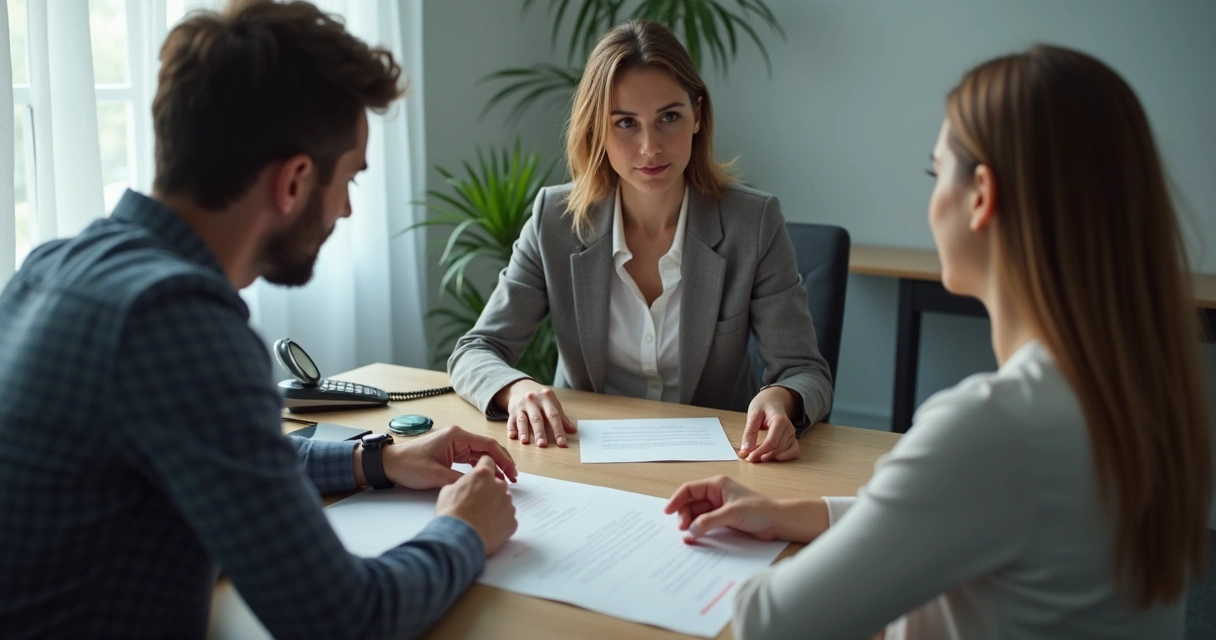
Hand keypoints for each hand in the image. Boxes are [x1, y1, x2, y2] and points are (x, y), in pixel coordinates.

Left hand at [383, 425, 517, 489]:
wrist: (389, 464)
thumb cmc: (409, 465)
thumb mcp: (437, 476)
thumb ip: (461, 479)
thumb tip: (480, 485)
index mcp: (457, 436)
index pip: (488, 445)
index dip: (503, 459)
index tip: (512, 473)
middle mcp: (458, 437)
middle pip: (487, 448)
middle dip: (501, 463)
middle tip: (513, 479)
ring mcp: (455, 444)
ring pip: (481, 454)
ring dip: (492, 466)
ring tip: (504, 480)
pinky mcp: (451, 452)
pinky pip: (471, 458)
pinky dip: (481, 467)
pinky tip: (488, 477)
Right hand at [435, 456, 517, 555]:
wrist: (458, 539)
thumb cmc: (451, 513)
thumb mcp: (448, 490)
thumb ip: (463, 483)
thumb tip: (466, 486)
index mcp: (483, 475)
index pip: (488, 461)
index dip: (482, 467)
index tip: (480, 474)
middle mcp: (499, 486)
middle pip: (497, 483)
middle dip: (488, 491)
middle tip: (476, 503)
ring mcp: (508, 504)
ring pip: (503, 501)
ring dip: (495, 506)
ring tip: (481, 518)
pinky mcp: (512, 521)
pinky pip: (507, 518)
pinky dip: (500, 522)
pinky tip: (488, 528)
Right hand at [497, 379, 576, 446]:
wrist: (521, 386)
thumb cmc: (541, 398)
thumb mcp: (552, 403)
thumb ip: (562, 418)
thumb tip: (573, 431)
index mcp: (546, 398)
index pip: (553, 415)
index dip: (558, 430)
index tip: (561, 443)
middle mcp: (533, 400)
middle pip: (537, 418)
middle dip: (539, 432)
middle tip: (542, 444)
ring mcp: (521, 405)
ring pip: (522, 420)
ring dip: (524, 431)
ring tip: (525, 442)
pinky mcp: (512, 411)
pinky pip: (511, 420)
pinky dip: (511, 428)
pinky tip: (512, 436)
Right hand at [664, 475, 828, 543]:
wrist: (778, 522)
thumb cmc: (760, 510)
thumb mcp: (732, 514)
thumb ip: (710, 521)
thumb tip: (691, 530)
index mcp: (716, 485)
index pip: (689, 490)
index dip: (676, 500)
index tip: (667, 511)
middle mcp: (716, 494)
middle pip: (691, 504)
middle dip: (685, 516)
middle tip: (683, 530)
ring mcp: (719, 508)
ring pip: (697, 516)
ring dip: (692, 525)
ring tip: (689, 536)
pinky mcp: (723, 520)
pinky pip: (706, 524)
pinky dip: (700, 530)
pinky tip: (697, 537)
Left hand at [739, 386, 800, 462]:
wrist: (774, 398)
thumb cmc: (764, 404)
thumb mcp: (753, 414)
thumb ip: (749, 432)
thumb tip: (745, 450)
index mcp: (780, 420)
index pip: (771, 442)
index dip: (760, 452)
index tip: (749, 457)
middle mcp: (789, 428)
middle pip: (777, 448)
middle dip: (763, 455)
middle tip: (750, 458)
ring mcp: (792, 434)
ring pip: (784, 452)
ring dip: (771, 457)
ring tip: (758, 458)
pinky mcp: (792, 438)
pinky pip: (793, 451)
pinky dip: (785, 457)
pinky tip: (774, 459)